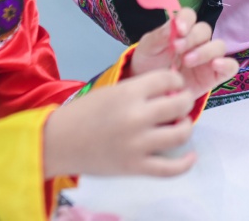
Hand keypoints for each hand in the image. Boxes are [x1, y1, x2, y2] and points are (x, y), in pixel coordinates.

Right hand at [43, 69, 197, 177]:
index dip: (177, 80)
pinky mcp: (135, 167)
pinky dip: (186, 162)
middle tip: (181, 103)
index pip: (169, 79)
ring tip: (180, 125)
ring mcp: (138, 144)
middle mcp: (137, 116)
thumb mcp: (112, 91)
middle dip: (185, 101)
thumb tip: (171, 91)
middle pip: (180, 104)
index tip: (175, 85)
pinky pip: (171, 168)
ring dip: (186, 126)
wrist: (58, 142)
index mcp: (129, 92)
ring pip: (181, 134)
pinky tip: (190, 154)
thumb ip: (140, 90)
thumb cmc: (84, 113)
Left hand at [129, 8, 238, 97]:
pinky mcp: (215, 75)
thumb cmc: (149, 64)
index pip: (189, 15)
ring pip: (219, 46)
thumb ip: (159, 36)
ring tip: (188, 61)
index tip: (179, 29)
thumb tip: (172, 25)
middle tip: (177, 48)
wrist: (151, 90)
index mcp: (182, 30)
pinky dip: (226, 64)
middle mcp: (197, 41)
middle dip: (192, 38)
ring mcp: (208, 58)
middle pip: (205, 30)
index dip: (186, 19)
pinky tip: (215, 65)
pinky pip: (230, 66)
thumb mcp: (148, 48)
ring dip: (206, 51)